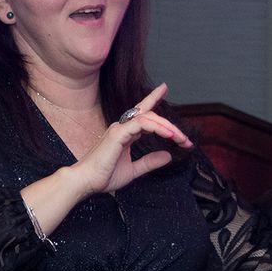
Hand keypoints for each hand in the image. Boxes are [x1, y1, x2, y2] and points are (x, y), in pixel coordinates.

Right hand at [67, 83, 194, 197]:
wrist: (86, 182)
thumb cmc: (104, 176)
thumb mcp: (133, 170)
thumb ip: (149, 162)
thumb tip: (167, 156)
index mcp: (125, 134)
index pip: (142, 112)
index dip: (153, 98)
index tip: (164, 88)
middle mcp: (122, 127)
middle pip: (150, 116)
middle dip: (170, 125)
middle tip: (185, 139)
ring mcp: (119, 129)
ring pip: (148, 117)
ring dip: (167, 127)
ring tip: (180, 138)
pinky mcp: (117, 134)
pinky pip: (141, 124)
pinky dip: (156, 127)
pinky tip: (168, 135)